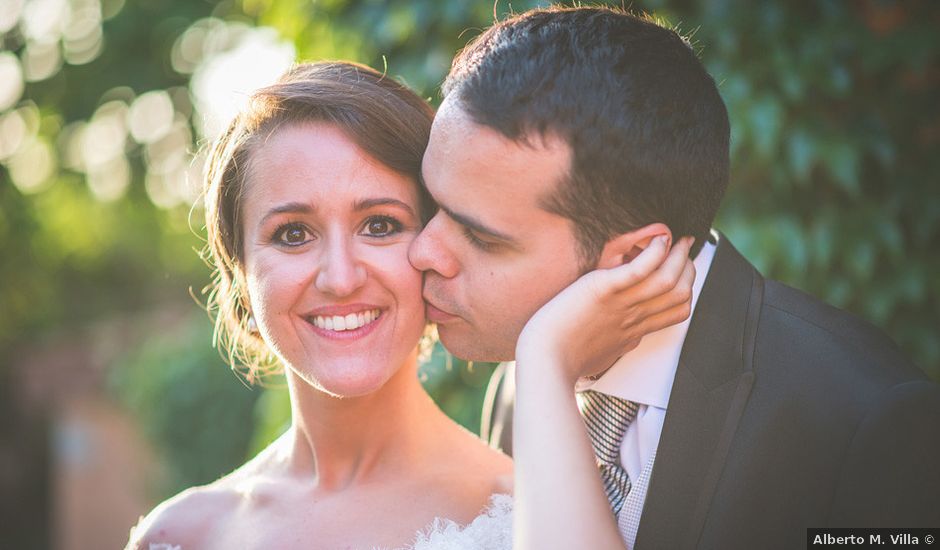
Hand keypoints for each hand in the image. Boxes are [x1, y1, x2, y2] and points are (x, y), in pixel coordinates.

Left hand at [516, 236, 694, 386]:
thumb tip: (630, 335)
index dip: (687, 287)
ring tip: (676, 239)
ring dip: (677, 255)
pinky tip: (658, 240)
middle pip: (680, 293)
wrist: (544, 360)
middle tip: (684, 247)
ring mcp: (620, 304)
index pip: (678, 310)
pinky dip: (654, 254)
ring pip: (667, 280)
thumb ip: (620, 340)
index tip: (681, 269)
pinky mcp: (602, 290)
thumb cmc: (563, 357)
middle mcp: (633, 317)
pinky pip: (638, 271)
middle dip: (688, 267)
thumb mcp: (604, 352)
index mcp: (634, 331)